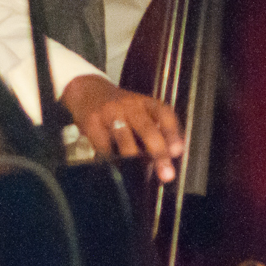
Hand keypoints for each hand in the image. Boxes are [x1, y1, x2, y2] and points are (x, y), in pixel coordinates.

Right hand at [60, 74, 183, 182]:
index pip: (164, 114)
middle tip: (166, 173)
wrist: (88, 90)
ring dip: (134, 158)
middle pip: (147, 128)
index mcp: (146, 103)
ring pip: (125, 138)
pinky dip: (111, 160)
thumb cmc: (120, 107)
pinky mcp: (92, 123)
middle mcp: (130, 105)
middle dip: (158, 153)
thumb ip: (156, 128)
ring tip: (139, 175)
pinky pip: (103, 146)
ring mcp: (110, 113)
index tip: (178, 151)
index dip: (172, 133)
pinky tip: (117, 169)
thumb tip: (172, 154)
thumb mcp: (140, 110)